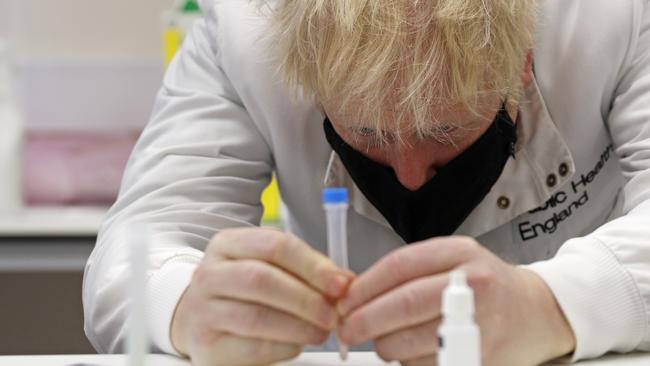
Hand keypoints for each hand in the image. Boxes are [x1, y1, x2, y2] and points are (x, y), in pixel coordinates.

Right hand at [171, 227, 353, 365]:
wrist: (199, 320)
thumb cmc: (242, 291)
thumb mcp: (269, 268)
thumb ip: (306, 270)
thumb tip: (345, 281)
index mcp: (228, 244)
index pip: (274, 245)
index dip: (312, 265)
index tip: (340, 283)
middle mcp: (210, 274)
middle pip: (262, 279)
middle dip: (306, 298)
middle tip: (332, 313)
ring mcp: (203, 310)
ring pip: (257, 317)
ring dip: (299, 326)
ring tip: (320, 330)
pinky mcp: (207, 345)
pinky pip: (253, 347)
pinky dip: (284, 346)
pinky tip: (297, 343)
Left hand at [337, 236, 575, 365]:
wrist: (536, 312)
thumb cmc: (487, 285)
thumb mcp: (452, 260)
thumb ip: (408, 272)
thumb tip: (356, 295)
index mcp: (460, 253)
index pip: (399, 266)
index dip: (364, 286)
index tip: (345, 300)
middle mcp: (473, 285)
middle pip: (404, 304)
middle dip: (365, 320)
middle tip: (348, 328)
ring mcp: (481, 323)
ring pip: (412, 341)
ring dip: (385, 346)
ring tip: (383, 340)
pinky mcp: (481, 357)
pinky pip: (428, 365)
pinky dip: (409, 363)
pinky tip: (412, 352)